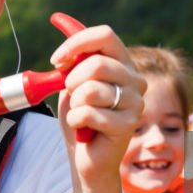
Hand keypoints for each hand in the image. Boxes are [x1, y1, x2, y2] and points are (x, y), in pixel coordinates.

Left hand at [50, 25, 145, 184]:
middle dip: (72, 81)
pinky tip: (84, 129)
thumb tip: (62, 44)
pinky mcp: (128, 124)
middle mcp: (135, 79)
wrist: (88, 156)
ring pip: (90, 91)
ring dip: (74, 104)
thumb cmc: (81, 117)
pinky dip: (76, 121)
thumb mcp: (73, 84)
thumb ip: (73, 63)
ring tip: (81, 114)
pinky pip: (88, 114)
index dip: (77, 42)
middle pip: (97, 63)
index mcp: (123, 63)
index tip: (56, 60)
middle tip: (71, 94)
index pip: (105, 35)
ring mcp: (135, 102)